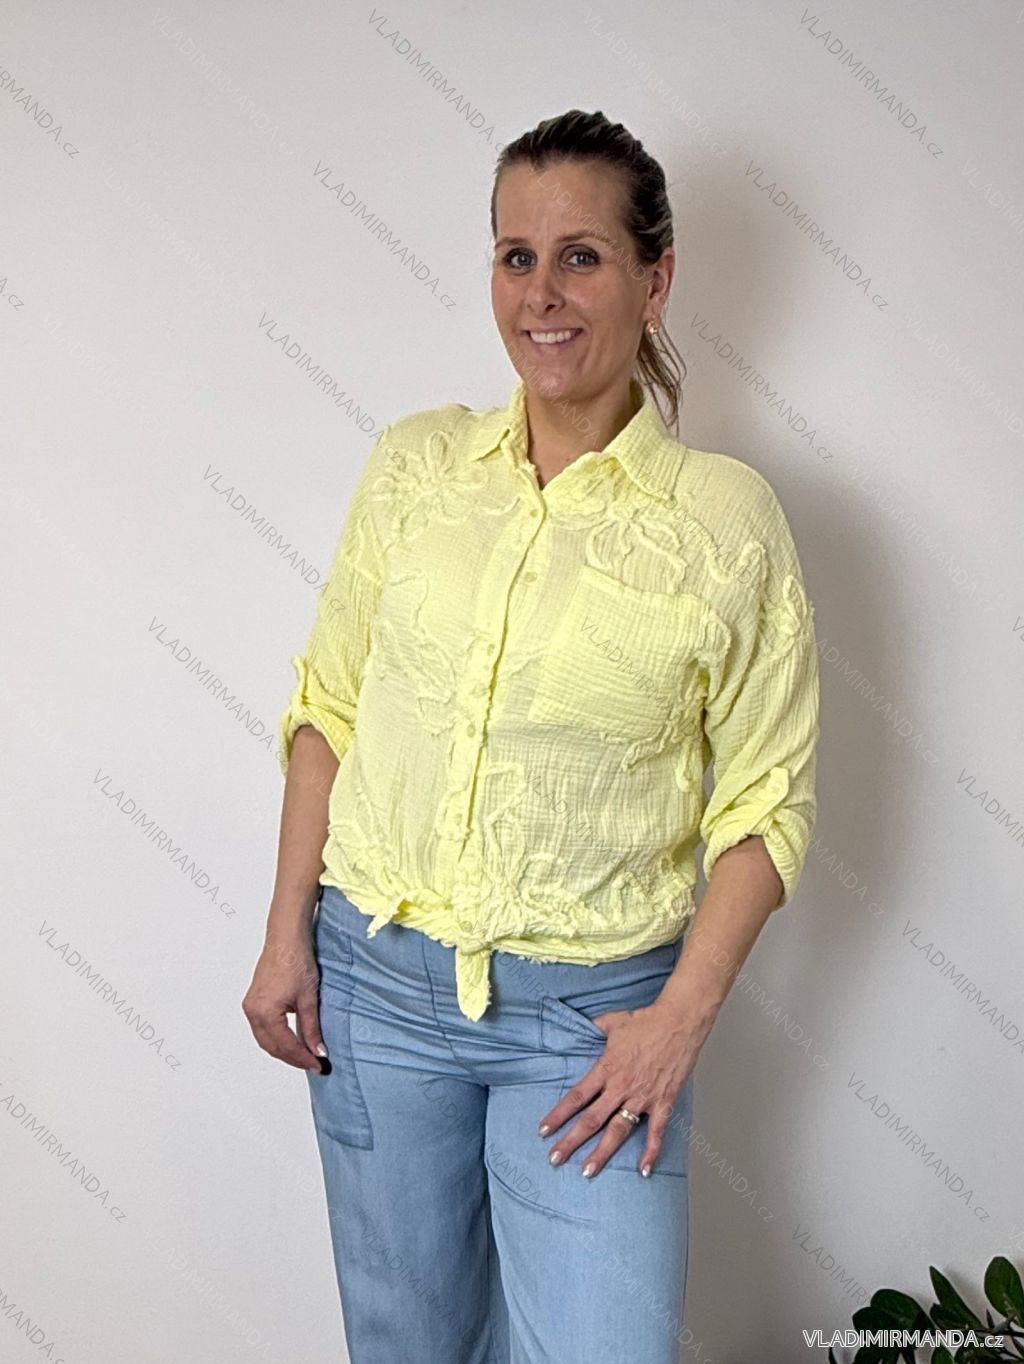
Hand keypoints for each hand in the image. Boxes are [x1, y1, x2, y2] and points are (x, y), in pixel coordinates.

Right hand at [242, 932, 326, 1072]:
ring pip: (265, 1039)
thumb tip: (318, 1051)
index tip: (318, 1066)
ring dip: (283, 1049)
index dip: (303, 1059)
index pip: (285, 1046)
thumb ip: (311, 1028)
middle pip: (272, 1047)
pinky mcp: (253, 1000)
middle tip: (313, 1063)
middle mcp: (253, 1012)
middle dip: (292, 1058)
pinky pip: (262, 1028)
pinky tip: (290, 1039)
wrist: (286, 939)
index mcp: (265, 1013)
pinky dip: (276, 1037)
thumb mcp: (308, 999)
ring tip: (304, 1055)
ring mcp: (250, 1006)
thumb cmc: (296, 961)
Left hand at [536, 998, 698, 1177]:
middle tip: (555, 1159)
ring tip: (587, 1171)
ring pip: (618, 1131)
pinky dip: (651, 1152)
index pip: (577, 1096)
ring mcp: (643, 1097)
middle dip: (571, 1141)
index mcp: (607, 1068)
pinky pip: (656, 1132)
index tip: (544, 1130)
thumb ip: (594, 1028)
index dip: (559, 1114)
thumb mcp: (612, 1022)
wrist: (679, 1022)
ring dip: (602, 1153)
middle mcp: (621, 1087)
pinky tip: (644, 1170)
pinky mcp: (663, 1102)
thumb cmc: (646, 1020)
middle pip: (592, 1120)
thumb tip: (580, 1028)